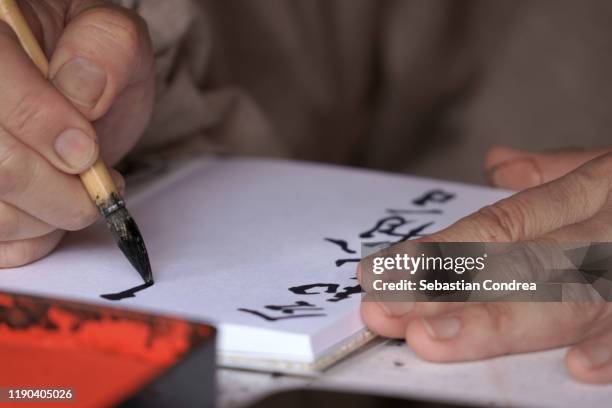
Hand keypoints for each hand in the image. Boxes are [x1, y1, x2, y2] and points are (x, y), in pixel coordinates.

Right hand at [0, 0, 153, 266]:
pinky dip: (35, 238)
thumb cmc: (95, 69)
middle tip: (100, 182)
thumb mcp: (117, 40)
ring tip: (81, 190)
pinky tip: (54, 210)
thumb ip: (106, 48)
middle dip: (59, 188)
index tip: (88, 150)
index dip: (42, 124)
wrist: (83, 102)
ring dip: (53, 214)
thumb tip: (80, 90)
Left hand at [360, 146, 611, 383]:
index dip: (437, 252)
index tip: (381, 277)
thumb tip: (496, 163)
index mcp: (588, 191)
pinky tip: (579, 369)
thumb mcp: (610, 167)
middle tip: (385, 316)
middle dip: (446, 292)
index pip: (495, 224)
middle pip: (515, 262)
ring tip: (435, 342)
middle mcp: (608, 225)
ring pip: (566, 296)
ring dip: (501, 321)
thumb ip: (553, 171)